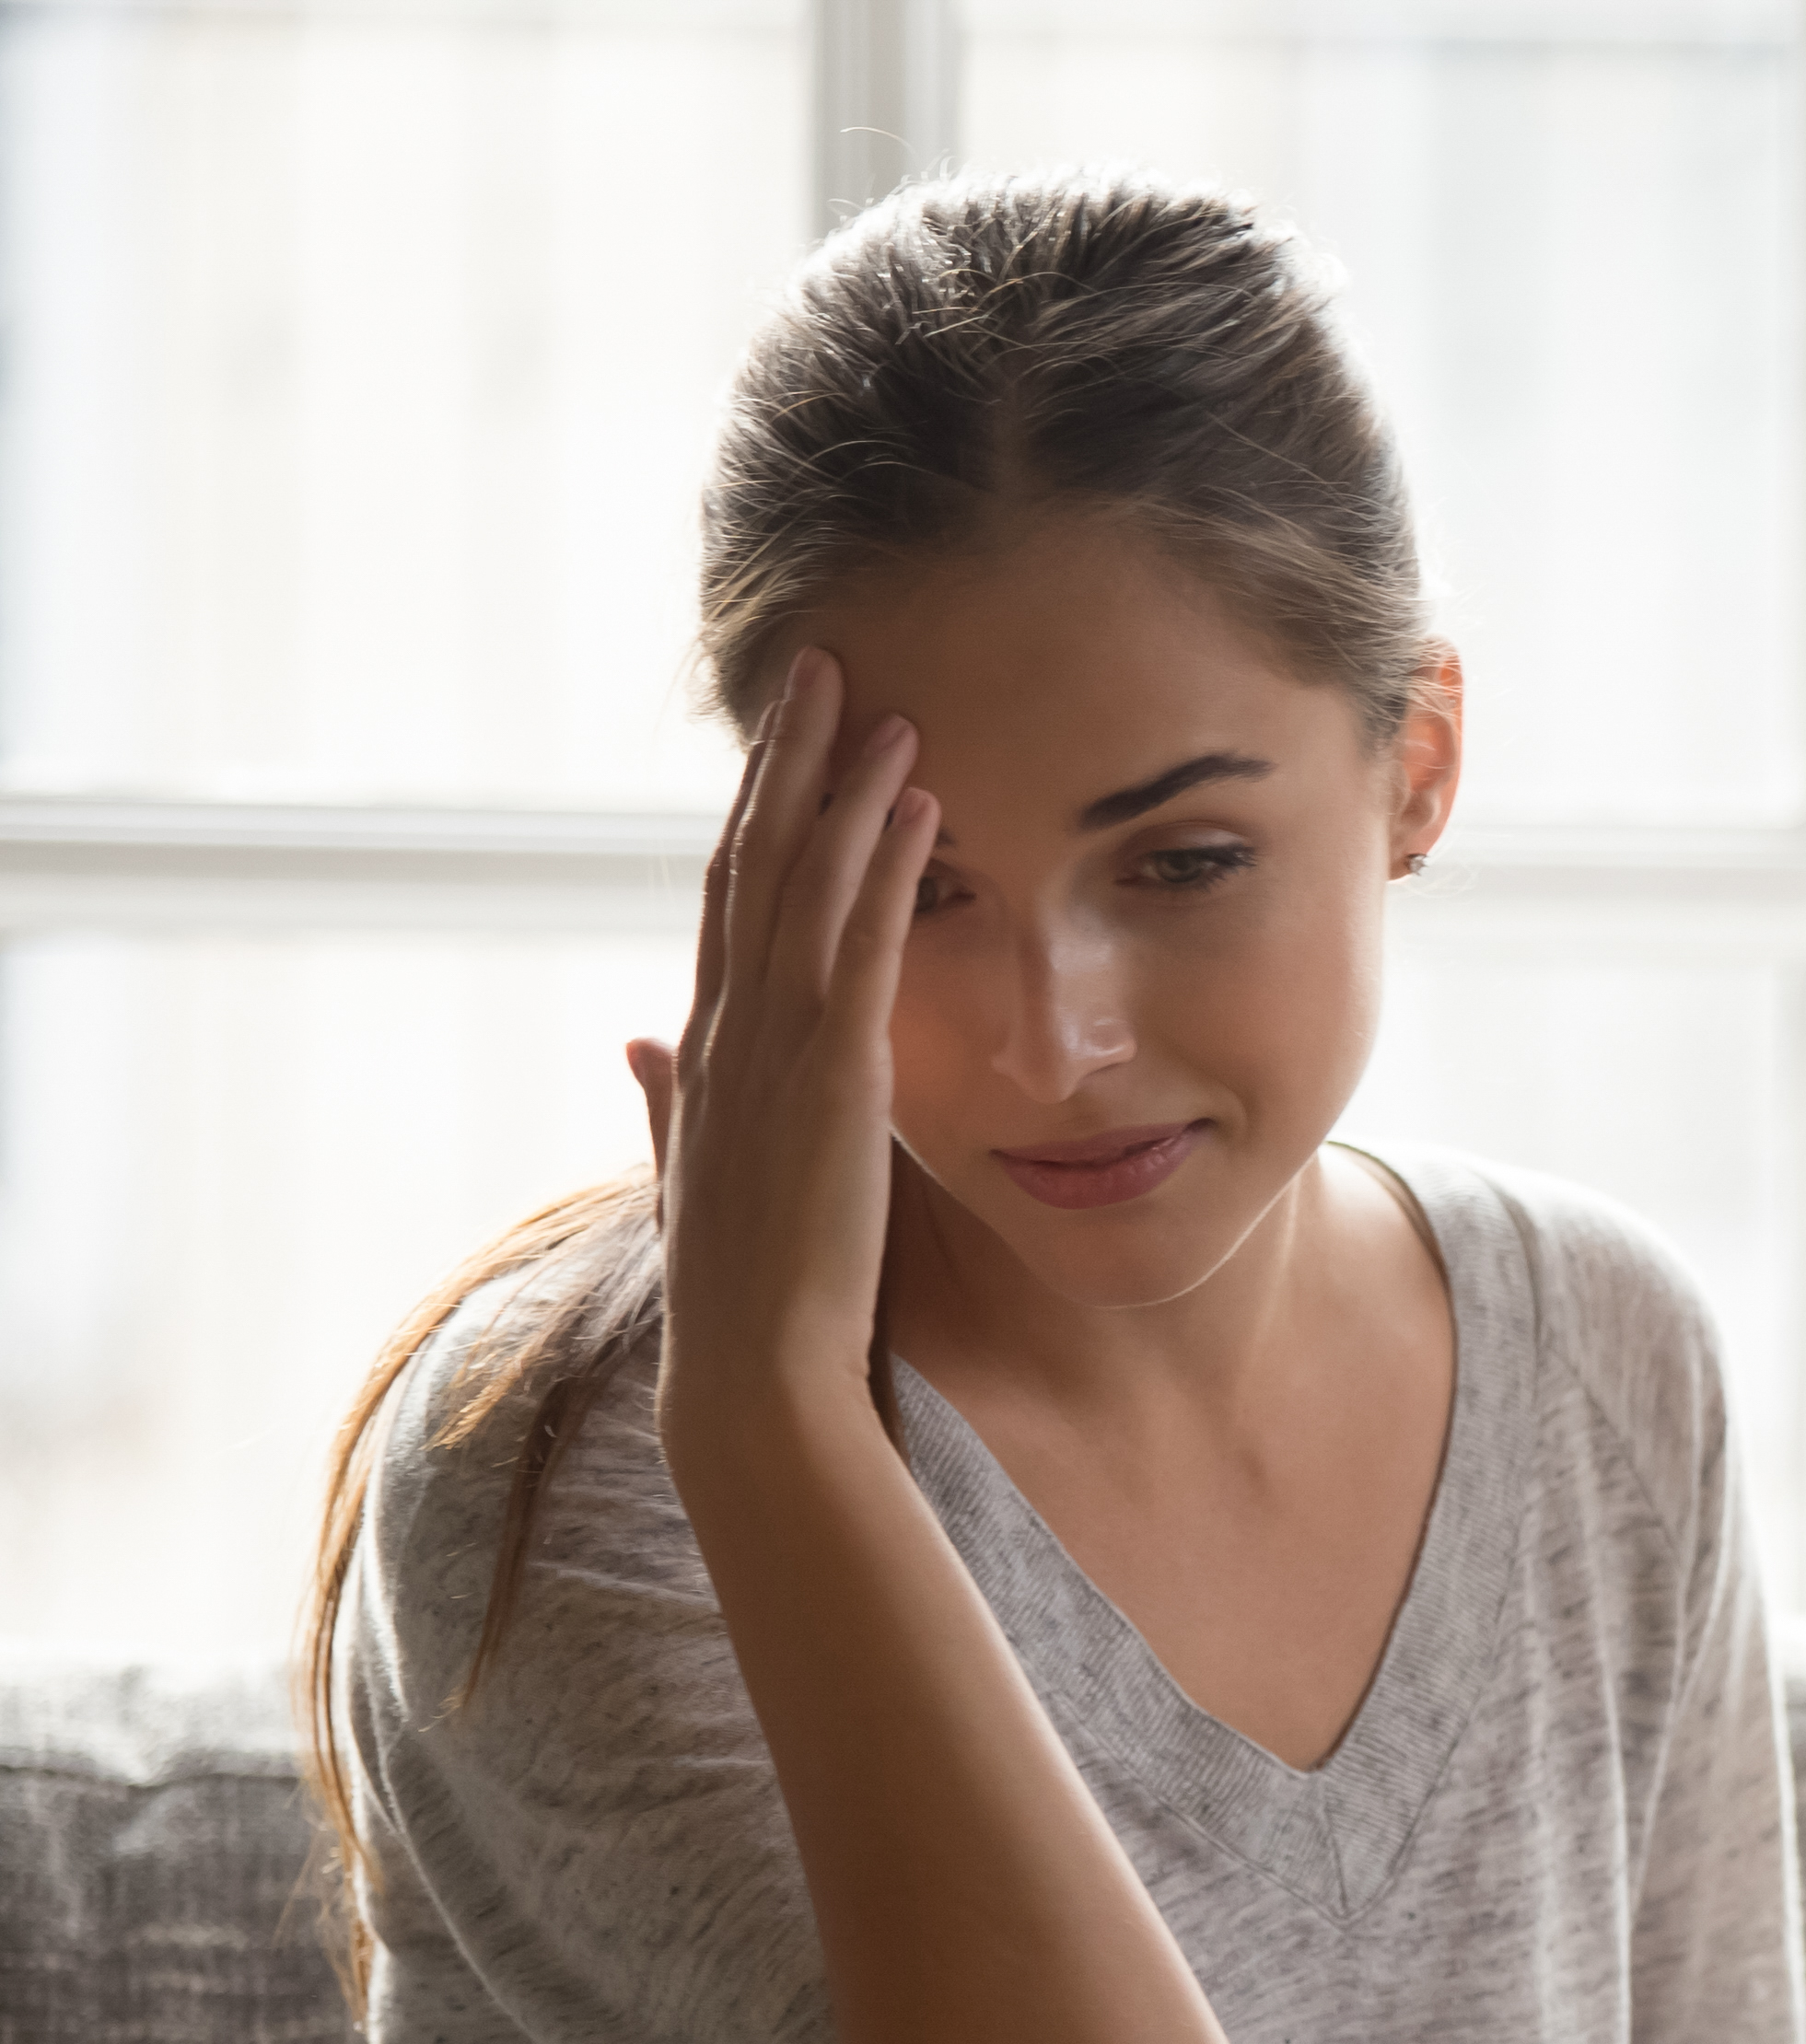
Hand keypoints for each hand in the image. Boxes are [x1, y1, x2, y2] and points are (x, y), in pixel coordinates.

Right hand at [632, 649, 936, 1442]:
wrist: (753, 1367)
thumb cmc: (741, 1285)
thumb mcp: (697, 1173)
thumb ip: (669, 1100)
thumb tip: (638, 1045)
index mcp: (705, 1049)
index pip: (725, 900)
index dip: (751, 810)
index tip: (781, 738)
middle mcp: (728, 1029)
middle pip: (753, 860)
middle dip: (787, 759)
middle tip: (822, 667)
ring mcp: (774, 1049)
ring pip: (804, 884)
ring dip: (844, 788)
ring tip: (881, 705)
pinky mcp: (833, 1080)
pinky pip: (864, 950)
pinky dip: (888, 871)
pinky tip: (920, 809)